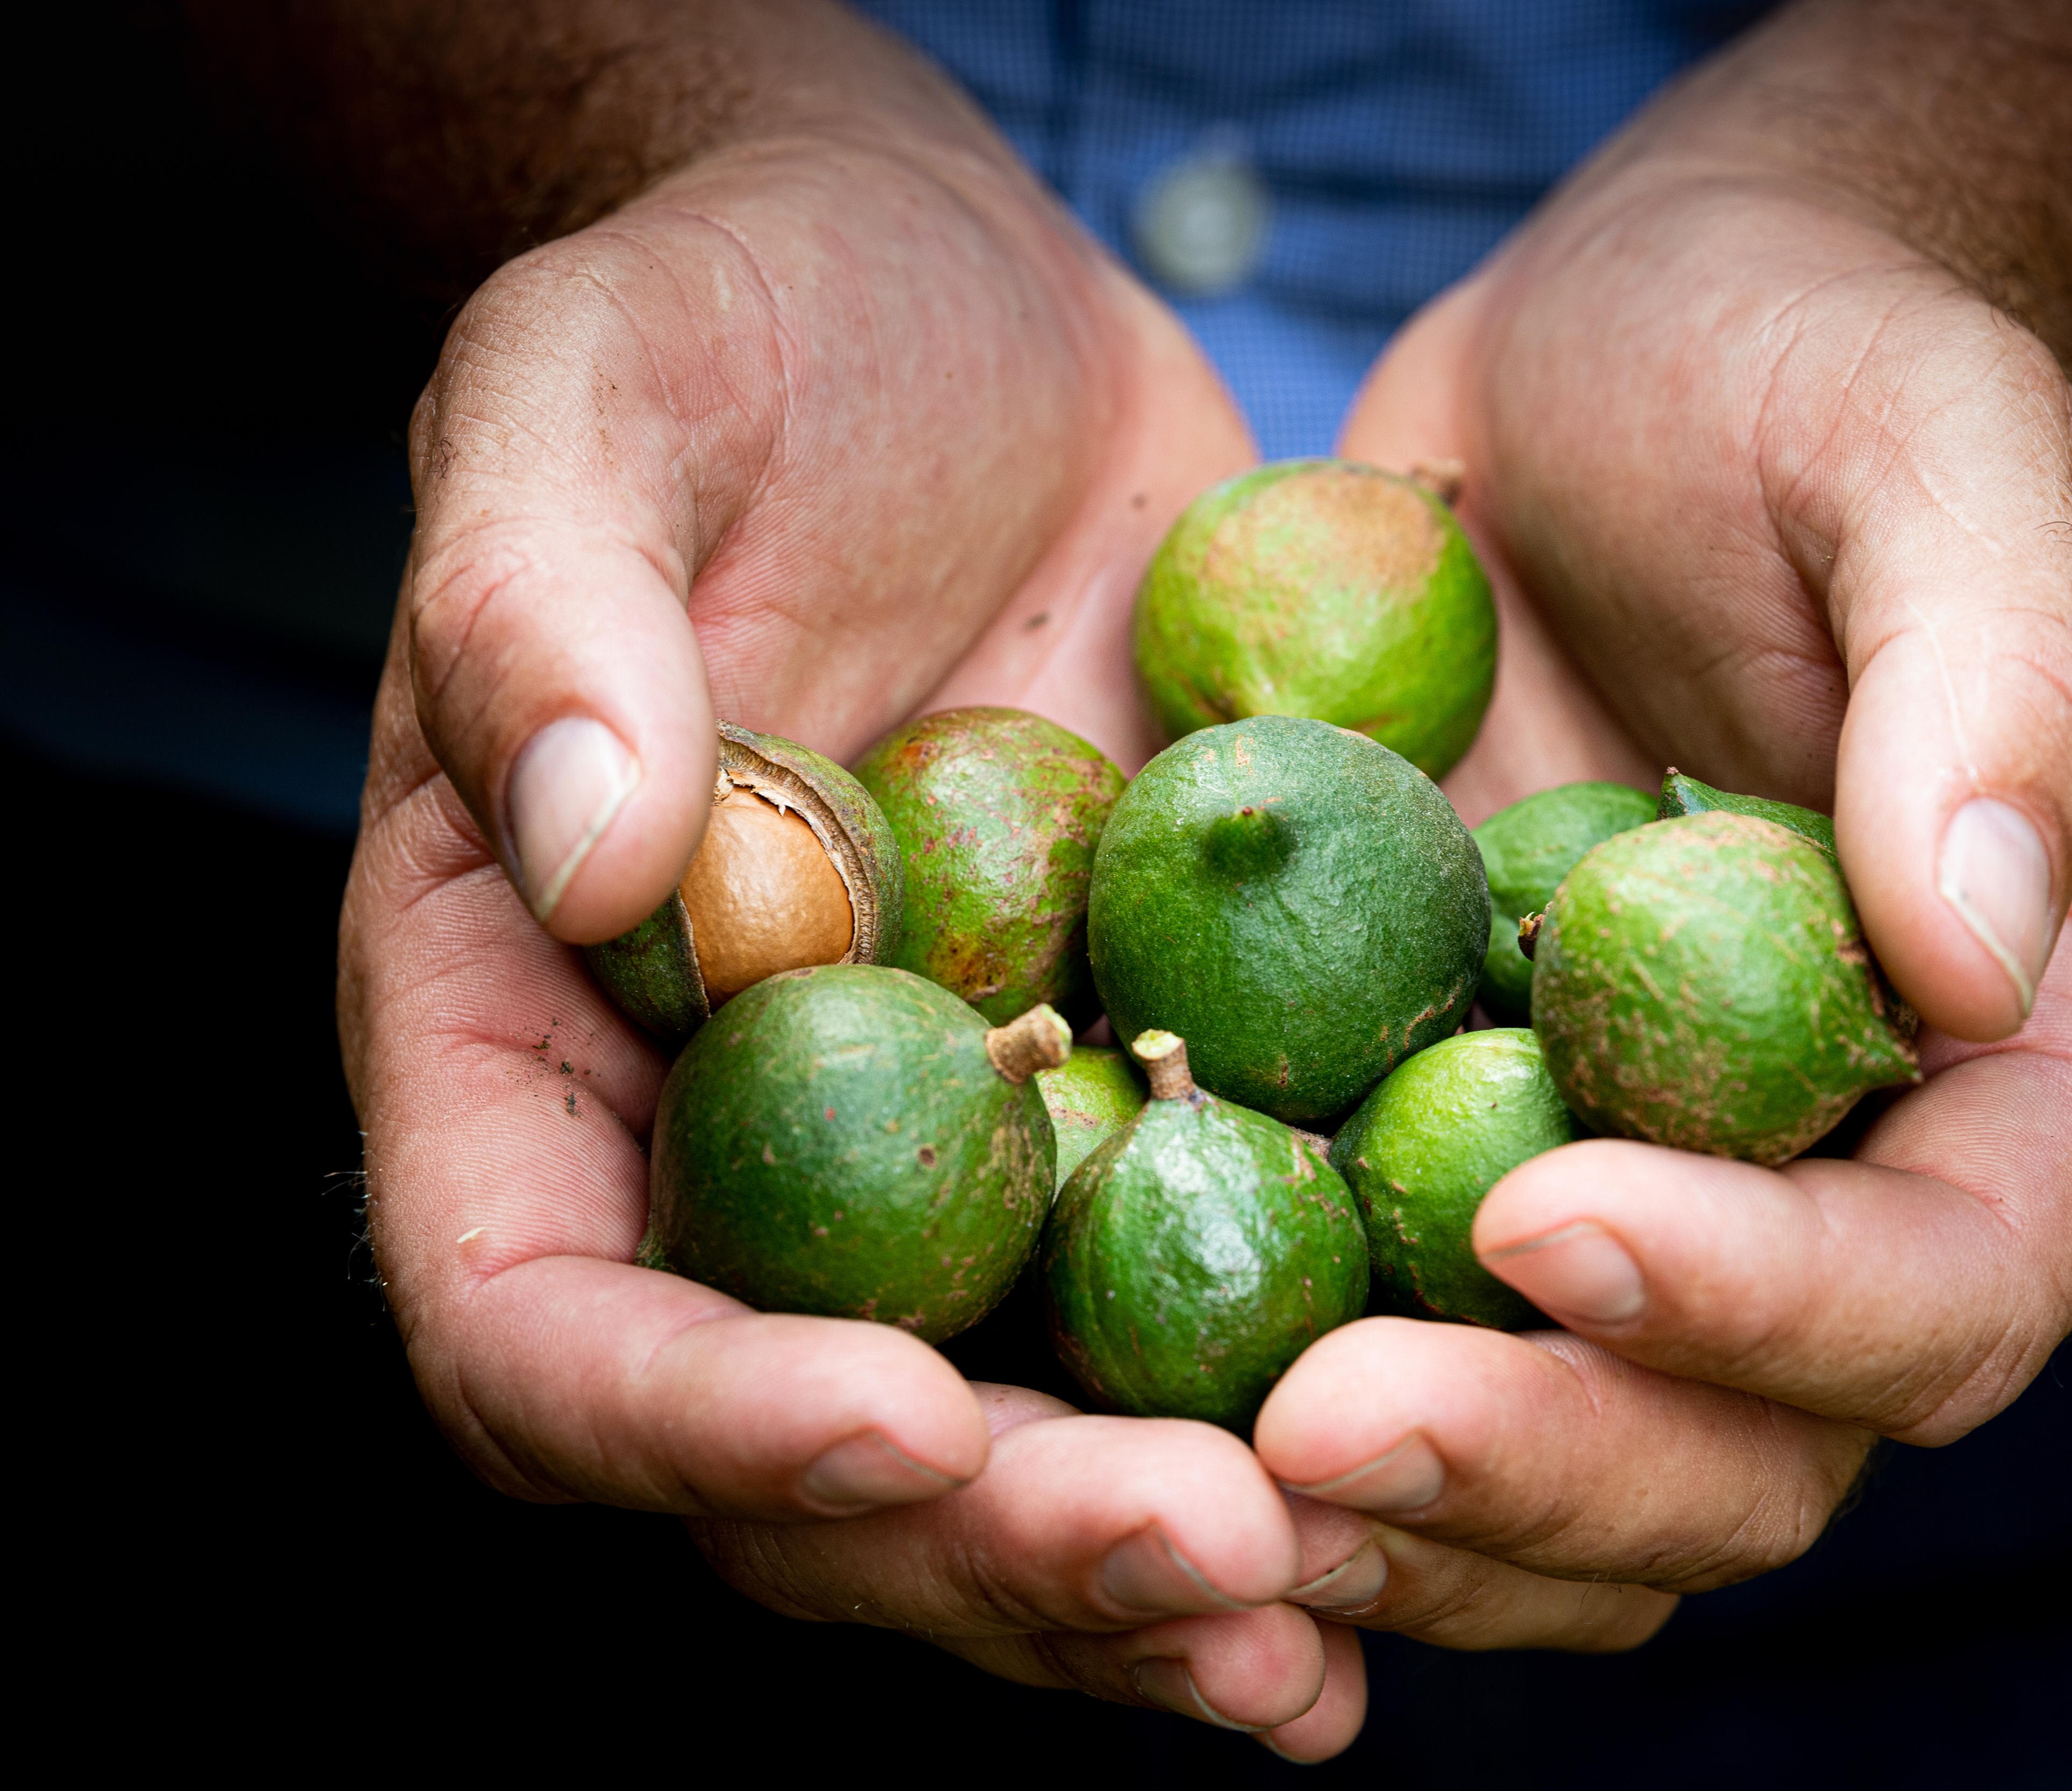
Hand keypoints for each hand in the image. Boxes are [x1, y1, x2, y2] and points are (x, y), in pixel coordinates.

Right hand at [335, 12, 1368, 1754]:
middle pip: (796, 1468)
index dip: (699, 1414)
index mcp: (527, 1043)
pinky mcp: (1124, 1123)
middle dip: (991, 1549)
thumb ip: (544, 606)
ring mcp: (938, 1166)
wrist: (976, 327)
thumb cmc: (745, 321)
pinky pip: (1187, 1336)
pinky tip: (1437, 1533)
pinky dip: (1300, 1461)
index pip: (541, 1321)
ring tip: (1332, 1625)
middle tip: (1214, 1560)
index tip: (910, 1412)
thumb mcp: (601, 392)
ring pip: (1009, 1466)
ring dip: (1160, 1578)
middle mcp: (729, 1157)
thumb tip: (591, 846)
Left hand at [1245, 17, 2071, 1641]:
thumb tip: (1973, 946)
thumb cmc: (1809, 376)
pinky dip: (1257, 1410)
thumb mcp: (1932, 447)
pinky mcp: (1440, 1167)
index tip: (1544, 1221)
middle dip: (1541, 1470)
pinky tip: (1089, 1397)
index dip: (1768, 1309)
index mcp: (2016, 1079)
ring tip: (1187, 1472)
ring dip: (1392, 1515)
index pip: (1942, 1289)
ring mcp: (1636, 1211)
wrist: (1607, 383)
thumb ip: (1991, 676)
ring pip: (1556, 1480)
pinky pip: (1378, 1353)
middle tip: (1313, 1431)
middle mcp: (1839, 1198)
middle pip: (1738, 1459)